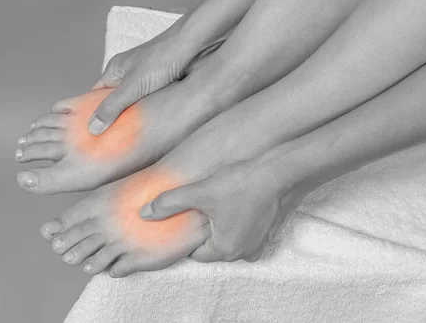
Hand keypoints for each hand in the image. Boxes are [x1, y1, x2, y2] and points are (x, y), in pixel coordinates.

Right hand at [87, 28, 224, 135]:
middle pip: (116, 103)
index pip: (96, 96)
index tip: (93, 135)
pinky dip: (151, 116)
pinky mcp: (164, 87)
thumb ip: (112, 107)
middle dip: (116, 121)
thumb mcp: (132, 86)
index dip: (94, 114)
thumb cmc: (162, 59)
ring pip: (135, 106)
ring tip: (131, 141)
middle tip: (113, 144)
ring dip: (135, 120)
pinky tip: (151, 130)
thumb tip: (92, 127)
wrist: (195, 47)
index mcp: (116, 70)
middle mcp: (129, 75)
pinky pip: (152, 105)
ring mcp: (147, 81)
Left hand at [139, 160, 301, 262]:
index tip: (186, 218)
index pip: (194, 252)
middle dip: (206, 231)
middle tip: (202, 207)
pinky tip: (237, 203)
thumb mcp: (200, 191)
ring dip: (224, 227)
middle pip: (213, 248)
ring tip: (220, 203)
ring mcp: (259, 245)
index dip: (187, 235)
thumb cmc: (242, 183)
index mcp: (224, 250)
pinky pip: (246, 234)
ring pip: (230, 240)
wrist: (282, 172)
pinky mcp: (270, 233)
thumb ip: (169, 203)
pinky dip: (240, 223)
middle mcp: (243, 254)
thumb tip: (144, 213)